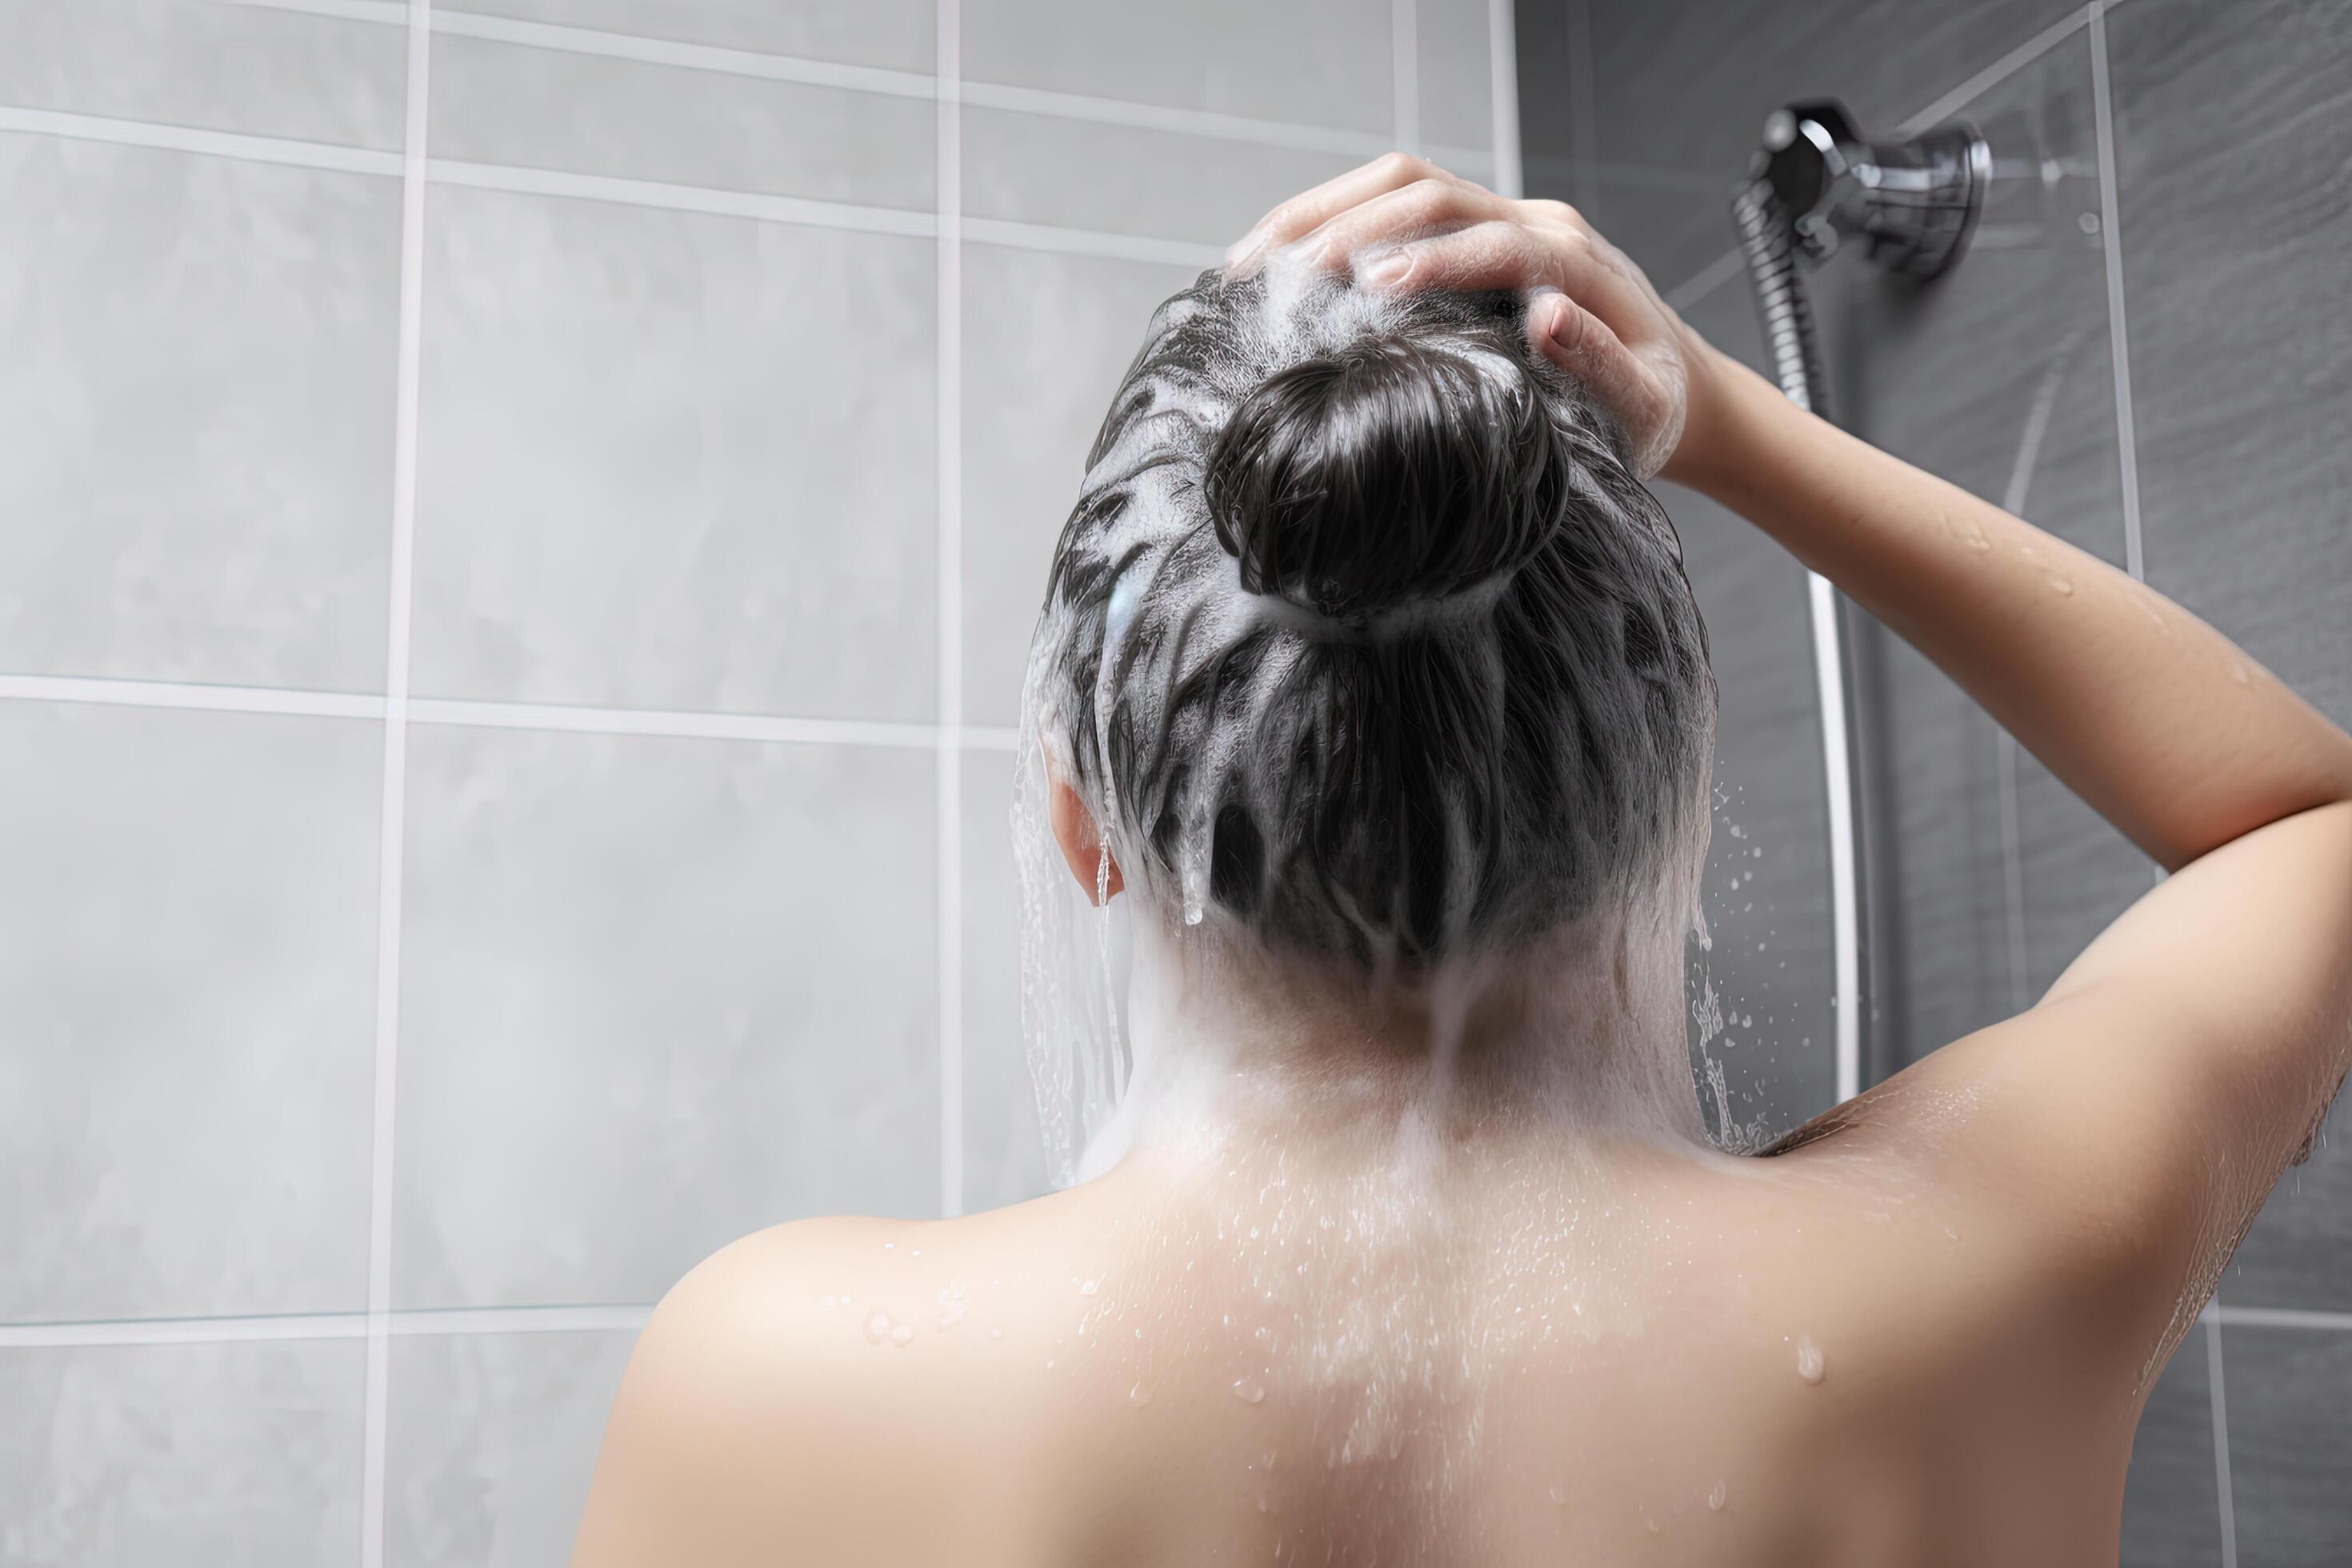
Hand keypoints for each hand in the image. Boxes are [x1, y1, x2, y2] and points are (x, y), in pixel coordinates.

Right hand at [1225, 154, 1723, 483]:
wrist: (1676, 387)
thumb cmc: (1654, 405)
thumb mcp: (1643, 405)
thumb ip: (1601, 364)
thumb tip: (1547, 317)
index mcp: (1575, 262)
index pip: (1490, 241)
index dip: (1427, 261)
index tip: (1367, 291)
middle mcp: (1537, 223)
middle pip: (1429, 189)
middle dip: (1350, 225)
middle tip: (1283, 274)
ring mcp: (1505, 220)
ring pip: (1404, 183)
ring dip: (1325, 211)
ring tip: (1256, 260)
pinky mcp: (1479, 233)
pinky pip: (1398, 205)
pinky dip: (1336, 221)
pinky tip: (1285, 260)